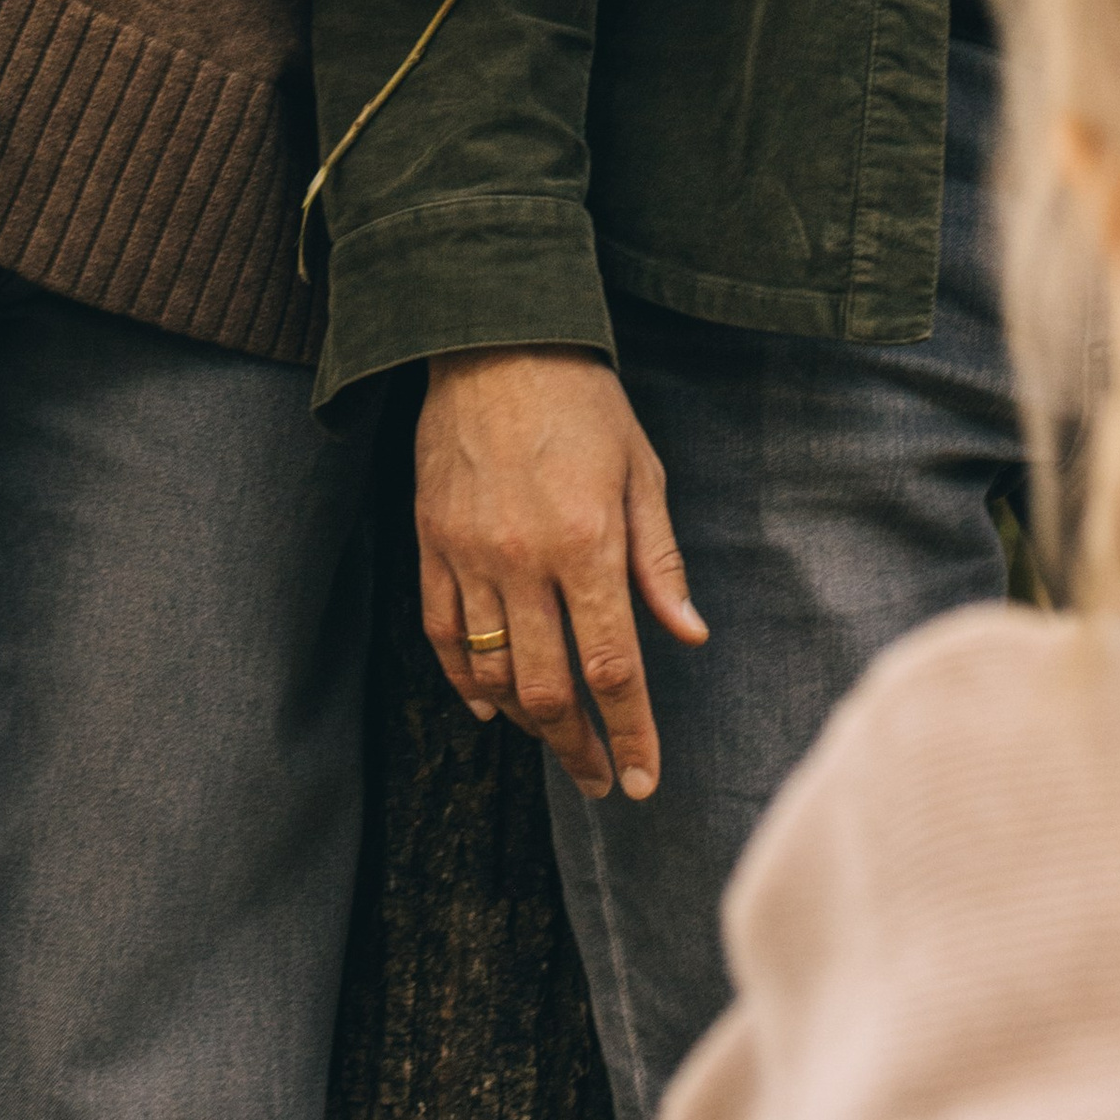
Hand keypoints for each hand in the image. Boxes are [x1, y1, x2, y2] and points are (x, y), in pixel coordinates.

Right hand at [415, 346, 706, 799]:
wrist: (492, 339)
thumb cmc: (581, 401)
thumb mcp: (640, 471)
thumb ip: (659, 561)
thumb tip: (689, 636)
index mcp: (587, 542)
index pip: (612, 666)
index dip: (630, 733)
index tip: (642, 780)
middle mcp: (524, 559)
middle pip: (548, 689)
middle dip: (577, 747)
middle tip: (598, 778)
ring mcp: (469, 554)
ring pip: (492, 672)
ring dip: (525, 722)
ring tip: (554, 740)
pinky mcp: (431, 543)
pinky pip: (442, 634)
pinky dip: (465, 680)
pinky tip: (488, 705)